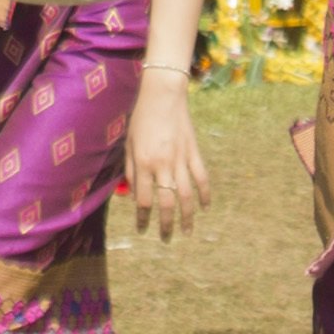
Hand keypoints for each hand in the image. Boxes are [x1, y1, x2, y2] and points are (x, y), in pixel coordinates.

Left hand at [121, 70, 210, 240]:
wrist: (163, 95)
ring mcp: (181, 159)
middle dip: (165, 224)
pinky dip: (205, 194)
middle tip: (165, 238)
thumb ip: (131, 170)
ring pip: (186, 195)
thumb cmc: (140, 119)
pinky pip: (202, 177)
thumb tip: (135, 195)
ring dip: (187, 216)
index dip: (143, 218)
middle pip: (165, 203)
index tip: (142, 230)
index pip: (144, 200)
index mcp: (144, 163)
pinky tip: (205, 207)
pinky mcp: (194, 152)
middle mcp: (163, 164)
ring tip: (187, 231)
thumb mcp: (128, 144)